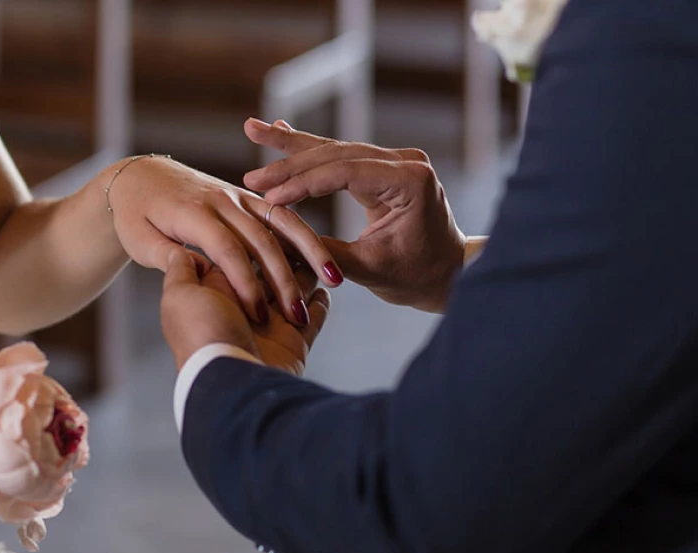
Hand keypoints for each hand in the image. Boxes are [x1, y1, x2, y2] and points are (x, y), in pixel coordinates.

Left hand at [107, 155, 343, 325]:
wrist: (141, 177)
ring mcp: (238, 197)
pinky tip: (325, 262)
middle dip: (283, 277)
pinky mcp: (249, 199)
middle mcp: (221, 202)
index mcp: (193, 215)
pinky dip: (306, 237)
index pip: (226, 250)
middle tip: (298, 312)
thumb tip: (194, 266)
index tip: (258, 314)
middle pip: (261, 239)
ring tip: (335, 279)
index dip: (244, 283)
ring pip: (283, 222)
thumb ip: (164, 255)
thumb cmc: (135, 216)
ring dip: (310, 252)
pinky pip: (283, 216)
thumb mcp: (138, 239)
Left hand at [160, 251, 329, 374]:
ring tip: (318, 251)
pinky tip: (326, 290)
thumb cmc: (199, 339)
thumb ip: (180, 270)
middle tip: (297, 234)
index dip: (249, 243)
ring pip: (295, 286)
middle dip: (286, 253)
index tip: (256, 225)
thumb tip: (183, 250)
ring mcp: (270, 323)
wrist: (226, 385)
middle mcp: (242, 305)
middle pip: (271, 267)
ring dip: (308, 271)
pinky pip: (314, 316)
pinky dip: (321, 304)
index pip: (236, 255)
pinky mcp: (294, 340)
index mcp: (215, 290)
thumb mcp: (178, 298)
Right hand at [244, 119, 467, 312]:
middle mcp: (406, 162)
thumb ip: (325, 251)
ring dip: (292, 146)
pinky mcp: (384, 166)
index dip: (303, 184)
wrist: (446, 273)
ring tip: (254, 130)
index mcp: (409, 183)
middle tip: (251, 177)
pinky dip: (309, 150)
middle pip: (336, 154)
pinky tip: (280, 131)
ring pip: (334, 149)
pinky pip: (341, 156)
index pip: (345, 173)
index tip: (269, 198)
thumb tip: (278, 237)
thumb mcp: (369, 269)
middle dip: (290, 163)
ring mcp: (396, 160)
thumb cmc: (414, 276)